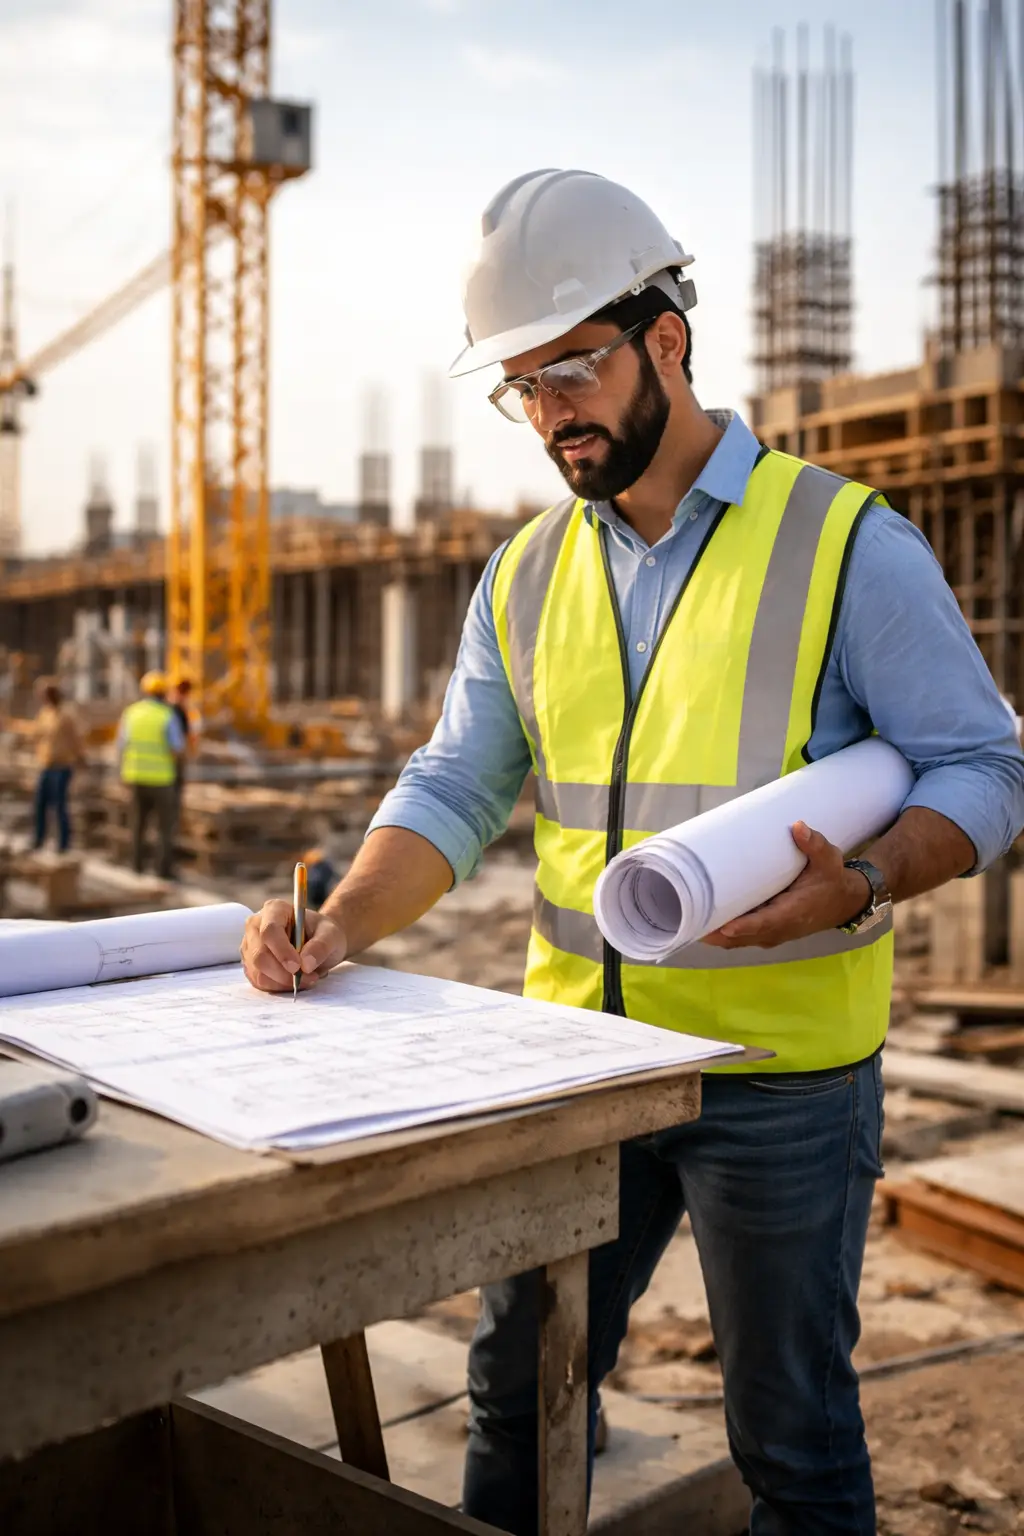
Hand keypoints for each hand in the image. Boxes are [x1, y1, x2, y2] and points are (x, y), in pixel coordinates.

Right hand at [240, 901, 347, 992]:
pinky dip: (279, 987)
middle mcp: (256, 926)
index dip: (282, 951)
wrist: (319, 941)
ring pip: (258, 973)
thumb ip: (320, 946)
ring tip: (307, 978)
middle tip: (310, 977)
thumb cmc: (323, 933)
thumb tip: (305, 965)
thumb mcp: (331, 934)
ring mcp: (251, 947)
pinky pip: (260, 982)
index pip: (269, 931)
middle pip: (260, 955)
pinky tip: (295, 981)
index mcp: (274, 910)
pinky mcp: (251, 965)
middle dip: (284, 973)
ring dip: (284, 982)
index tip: (298, 967)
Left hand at [700, 822, 871, 949]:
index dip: (744, 927)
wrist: (842, 901)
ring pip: (736, 941)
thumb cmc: (832, 880)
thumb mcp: (830, 860)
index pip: (765, 924)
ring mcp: (770, 934)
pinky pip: (739, 937)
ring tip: (685, 920)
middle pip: (741, 937)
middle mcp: (779, 929)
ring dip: (712, 934)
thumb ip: (815, 844)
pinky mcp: (765, 932)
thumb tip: (797, 826)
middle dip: (715, 932)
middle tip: (688, 919)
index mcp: (793, 913)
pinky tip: (699, 921)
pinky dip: (720, 933)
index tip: (724, 926)